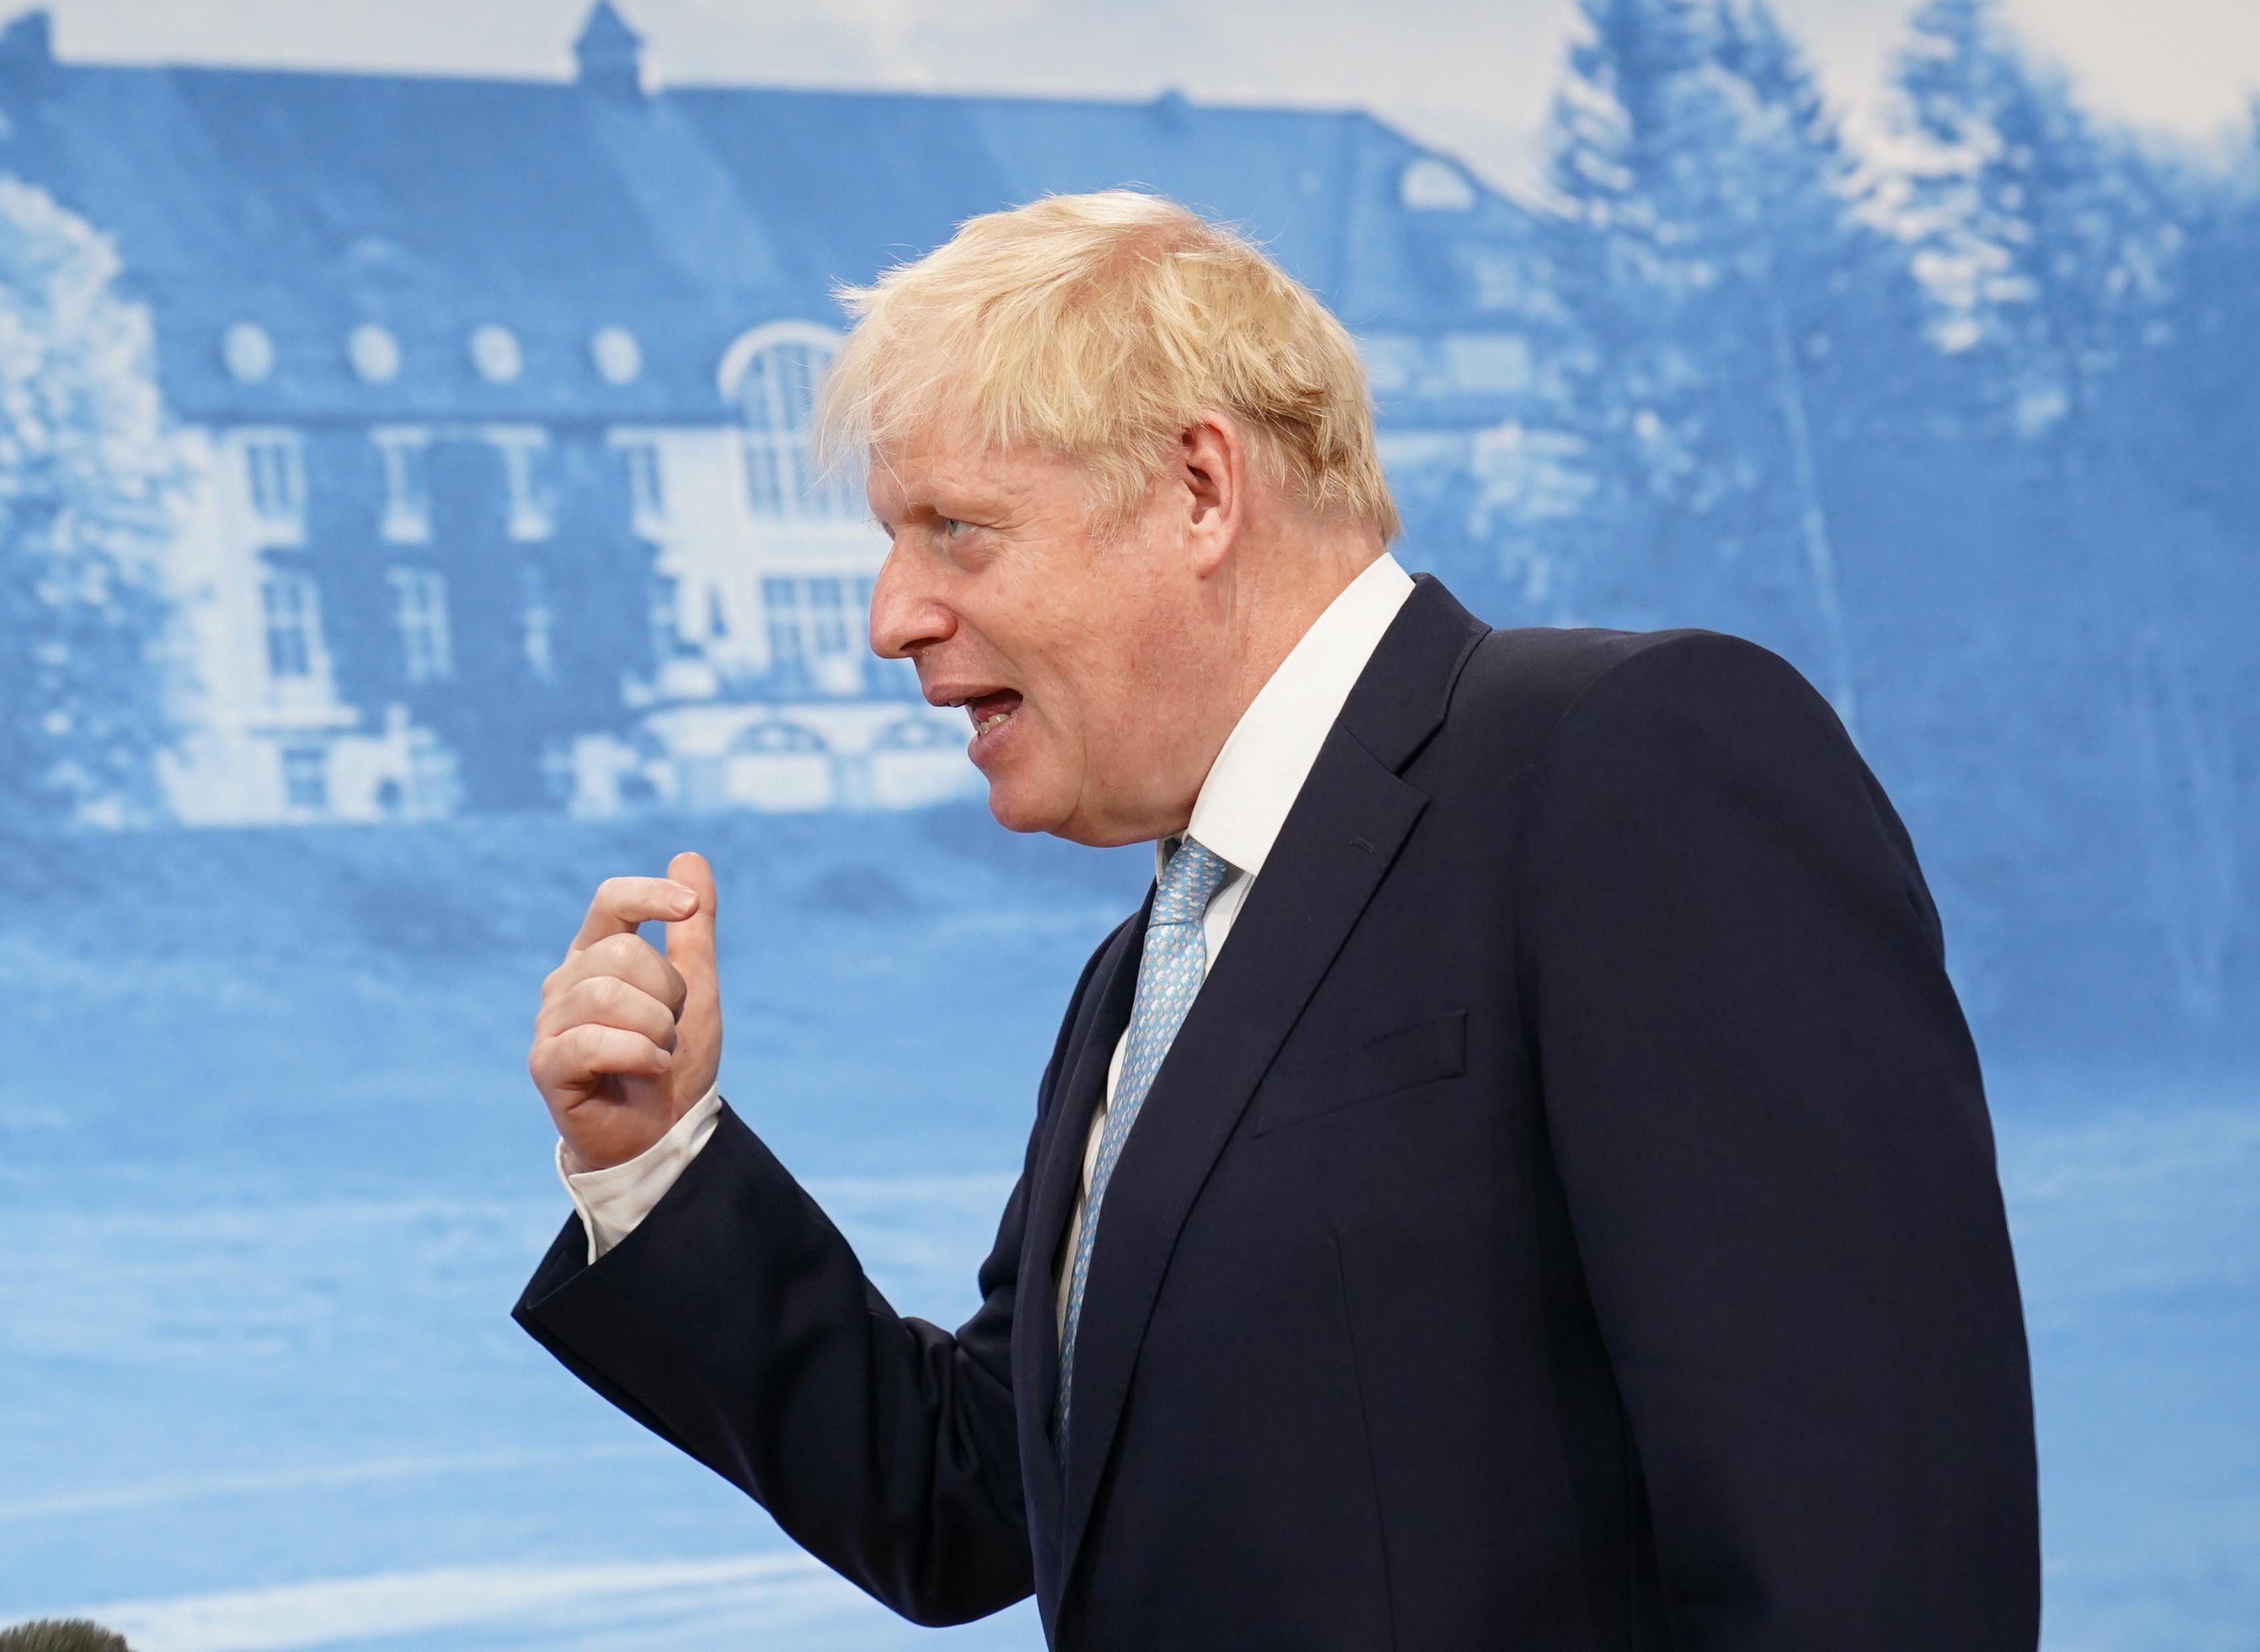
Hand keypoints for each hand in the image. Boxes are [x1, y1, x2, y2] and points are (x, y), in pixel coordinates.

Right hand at [530, 851, 722, 1173]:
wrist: (663, 1134)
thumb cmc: (674, 1062)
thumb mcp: (697, 990)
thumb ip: (693, 929)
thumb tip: (688, 857)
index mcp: (598, 956)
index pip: (610, 900)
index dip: (649, 895)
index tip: (687, 907)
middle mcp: (566, 982)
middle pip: (622, 953)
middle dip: (668, 993)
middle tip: (672, 1029)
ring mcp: (551, 1022)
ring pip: (608, 994)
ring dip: (656, 1029)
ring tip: (659, 1054)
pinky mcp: (546, 1063)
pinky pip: (593, 1040)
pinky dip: (639, 1054)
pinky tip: (651, 1069)